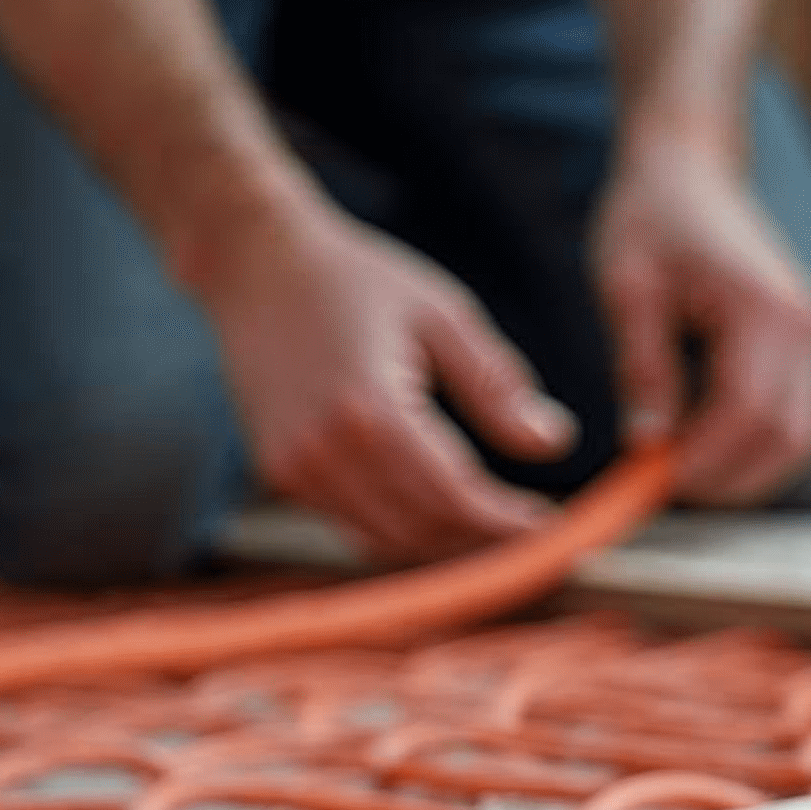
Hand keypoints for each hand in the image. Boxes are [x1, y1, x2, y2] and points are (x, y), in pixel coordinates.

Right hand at [190, 198, 577, 560]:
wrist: (254, 263)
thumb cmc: (356, 280)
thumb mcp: (442, 315)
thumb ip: (497, 385)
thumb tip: (556, 444)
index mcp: (373, 409)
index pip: (456, 497)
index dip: (508, 523)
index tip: (555, 528)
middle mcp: (327, 451)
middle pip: (425, 532)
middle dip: (485, 543)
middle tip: (536, 537)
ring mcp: (296, 469)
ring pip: (391, 543)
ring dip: (448, 546)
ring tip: (497, 528)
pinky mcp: (281, 475)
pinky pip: (357, 528)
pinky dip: (406, 532)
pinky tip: (444, 514)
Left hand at [593, 134, 810, 504]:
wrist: (689, 169)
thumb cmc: (653, 216)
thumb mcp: (629, 286)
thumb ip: (642, 366)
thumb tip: (647, 444)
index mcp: (766, 309)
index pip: (749, 411)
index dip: (705, 459)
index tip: (653, 479)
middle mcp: (803, 330)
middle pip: (788, 441)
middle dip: (728, 479)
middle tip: (665, 488)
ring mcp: (809, 344)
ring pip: (797, 443)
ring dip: (744, 473)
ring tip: (681, 472)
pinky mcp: (800, 355)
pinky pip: (791, 425)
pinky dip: (752, 452)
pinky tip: (702, 449)